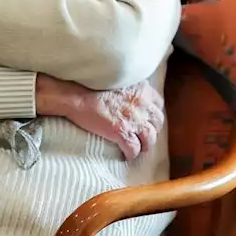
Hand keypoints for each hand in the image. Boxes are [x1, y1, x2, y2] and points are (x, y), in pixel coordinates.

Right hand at [36, 74, 165, 160]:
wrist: (77, 94)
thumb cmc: (92, 84)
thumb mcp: (119, 79)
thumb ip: (130, 87)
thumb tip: (129, 94)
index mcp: (143, 89)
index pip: (158, 105)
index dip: (152, 115)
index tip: (147, 120)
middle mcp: (143, 104)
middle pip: (157, 122)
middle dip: (152, 131)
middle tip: (144, 137)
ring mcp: (134, 119)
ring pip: (149, 138)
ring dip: (145, 145)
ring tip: (138, 149)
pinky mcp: (122, 131)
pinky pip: (133, 148)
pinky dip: (131, 154)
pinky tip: (127, 156)